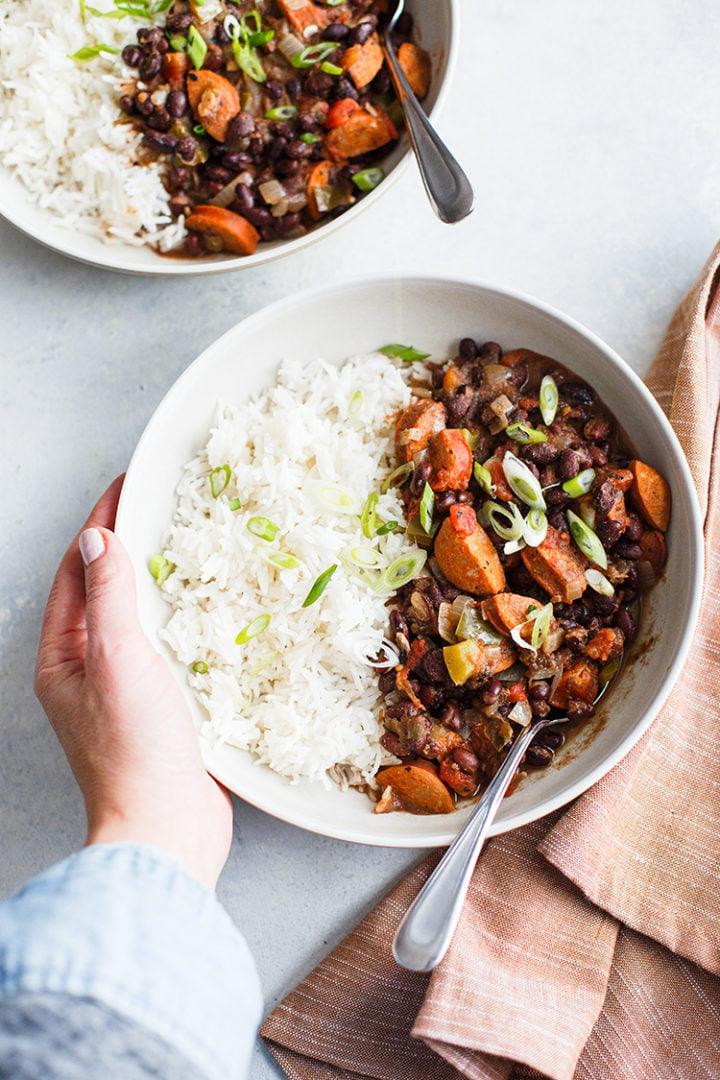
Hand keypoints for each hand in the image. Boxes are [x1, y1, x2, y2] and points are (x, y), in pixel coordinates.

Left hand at [34, 476, 232, 889]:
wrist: (167, 829)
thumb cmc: (136, 751)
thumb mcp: (118, 660)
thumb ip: (109, 597)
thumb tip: (97, 540)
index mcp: (63, 660)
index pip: (76, 575)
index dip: (99, 527)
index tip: (127, 487)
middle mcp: (87, 673)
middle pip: (104, 594)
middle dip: (127, 548)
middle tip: (159, 507)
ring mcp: (125, 692)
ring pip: (137, 620)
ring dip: (157, 582)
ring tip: (185, 545)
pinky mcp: (162, 709)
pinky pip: (167, 649)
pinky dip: (183, 620)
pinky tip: (208, 608)